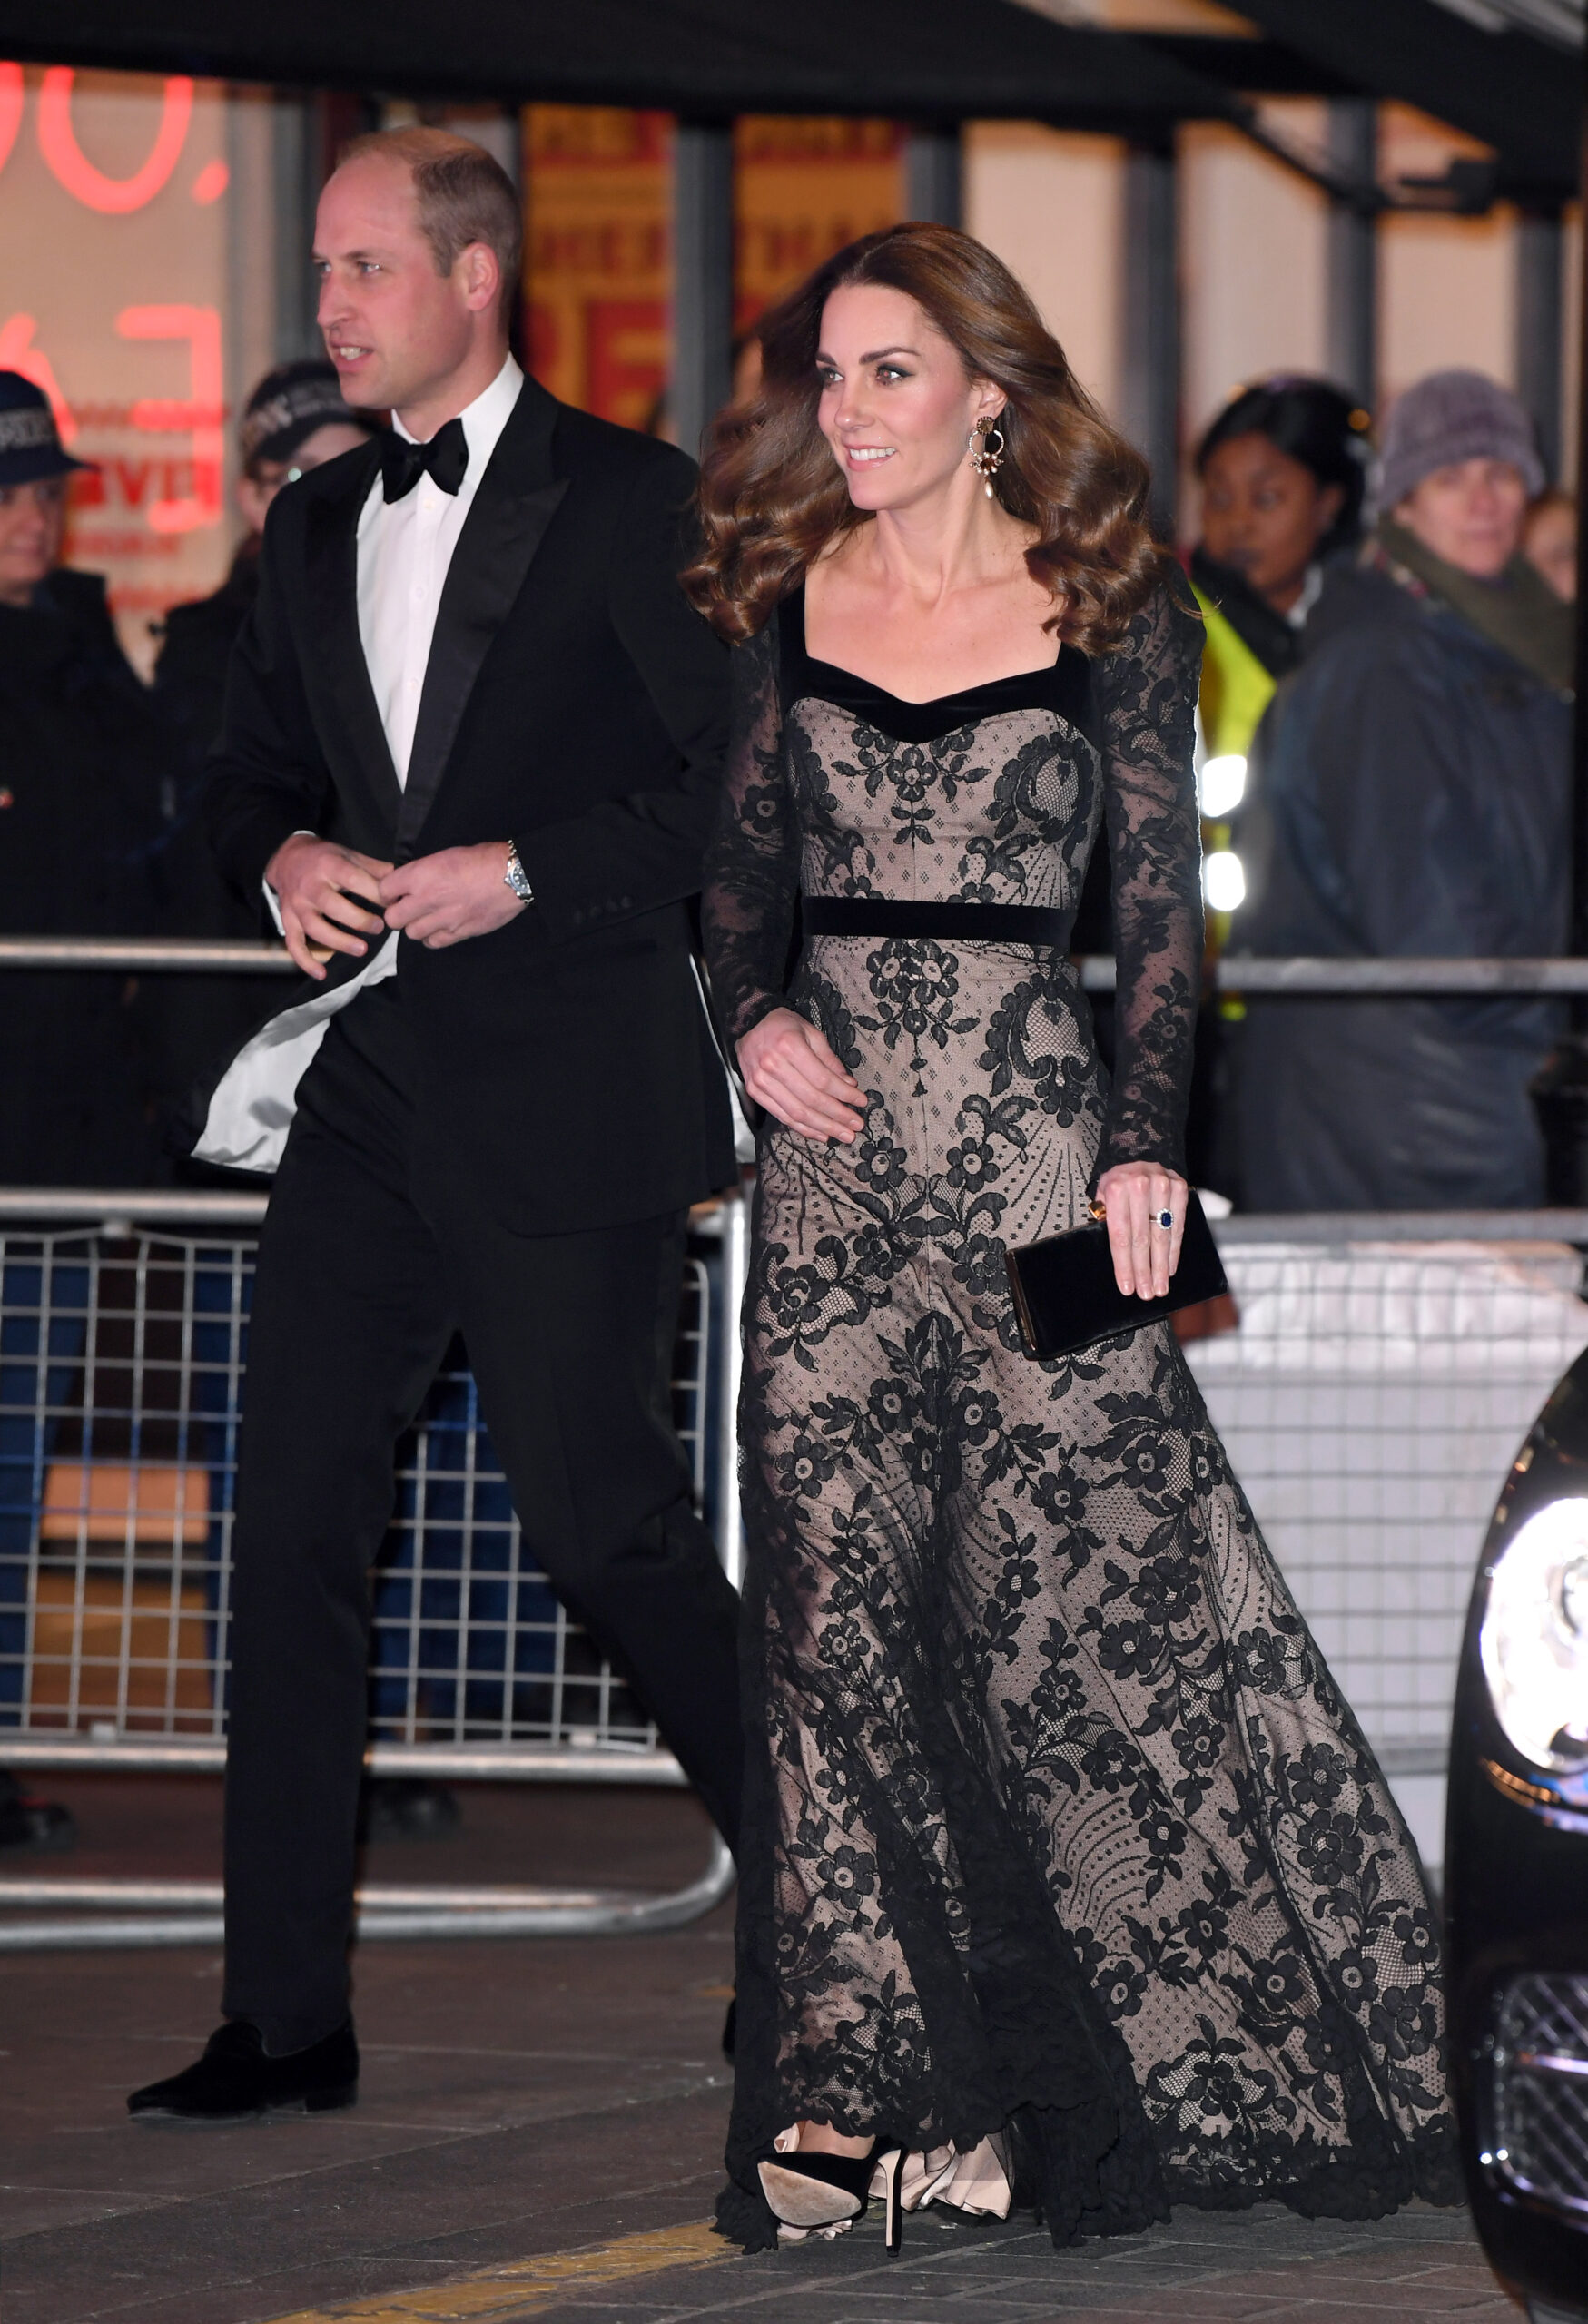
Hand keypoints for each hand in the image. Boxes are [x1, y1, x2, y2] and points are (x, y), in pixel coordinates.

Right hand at [265, 834, 392, 979]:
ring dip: (338, 941)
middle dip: (358, 919)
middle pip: (332, 906)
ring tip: (362, 949)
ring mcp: (297, 905)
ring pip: (315, 927)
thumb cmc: (324, 858)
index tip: (391, 904)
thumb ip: (373, 868)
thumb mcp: (348, 854)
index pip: (353, 880)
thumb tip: (400, 880)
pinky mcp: (288, 920)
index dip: (374, 893)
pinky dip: (306, 961)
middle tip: (379, 927)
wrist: (287, 859)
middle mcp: (310, 886)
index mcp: (328, 865)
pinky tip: (322, 974)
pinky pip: (294, 944)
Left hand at [378, 842, 525, 948]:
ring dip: (415, 926)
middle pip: (393, 919)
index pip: (384, 890)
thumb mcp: (444, 855)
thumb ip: (422, 871)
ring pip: (412, 934)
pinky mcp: (460, 932)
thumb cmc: (481, 859)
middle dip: (397, 913)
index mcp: (421, 875)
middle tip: (407, 907)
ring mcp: (444, 919)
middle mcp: (428, 899)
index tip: (395, 892)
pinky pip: (434, 942)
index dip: (388, 892)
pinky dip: (433, 937)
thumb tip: (407, 883)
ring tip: (425, 917)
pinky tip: (440, 927)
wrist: (512, 875)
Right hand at [738, 1008, 867, 1143]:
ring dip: (823, 1127)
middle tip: (856, 1127)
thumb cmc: (782, 1026)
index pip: (823, 1080)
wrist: (747, 1024)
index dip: (845, 1094)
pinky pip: (782, 1115)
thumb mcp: (811, 1033)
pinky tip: (820, 1133)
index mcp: (790, 1046)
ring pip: (797, 1113)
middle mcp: (773, 1065)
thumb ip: (830, 1060)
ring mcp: (761, 1081)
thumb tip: (848, 1084)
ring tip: (842, 1134)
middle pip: (811, 1100)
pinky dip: (803, 1128)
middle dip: (838, 1116)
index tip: (861, 1102)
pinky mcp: (755, 1092)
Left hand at [1094, 1159, 1188, 1299]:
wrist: (1141, 1149)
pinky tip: (1171, 1268)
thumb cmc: (1118, 1180)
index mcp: (1116, 1189)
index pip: (1120, 1235)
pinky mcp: (1180, 1188)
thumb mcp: (1103, 1194)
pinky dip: (1174, 1250)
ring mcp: (1163, 1186)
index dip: (1123, 1264)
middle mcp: (1140, 1186)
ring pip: (1162, 1235)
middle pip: (1142, 1239)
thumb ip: (1106, 1220)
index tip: (1127, 1287)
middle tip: (1146, 1293)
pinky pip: (1178, 1226)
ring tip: (1160, 1287)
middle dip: (1144, 1270)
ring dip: (1162, 1266)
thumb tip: (1115, 1258)